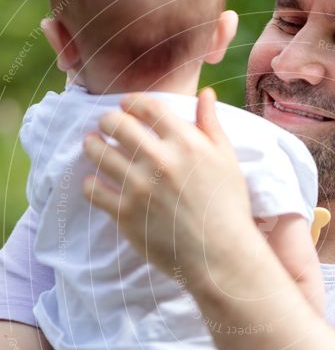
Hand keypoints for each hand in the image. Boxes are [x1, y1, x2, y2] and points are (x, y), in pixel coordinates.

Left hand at [83, 89, 255, 285]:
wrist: (221, 255)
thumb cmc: (228, 207)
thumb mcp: (226, 160)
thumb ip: (211, 125)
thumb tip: (206, 95)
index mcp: (186, 142)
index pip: (147, 106)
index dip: (132, 102)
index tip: (127, 106)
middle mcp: (160, 160)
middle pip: (116, 124)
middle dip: (107, 120)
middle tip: (107, 126)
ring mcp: (140, 187)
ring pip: (98, 153)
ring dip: (92, 145)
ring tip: (94, 146)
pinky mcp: (126, 215)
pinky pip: (93, 190)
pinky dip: (90, 183)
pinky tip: (96, 183)